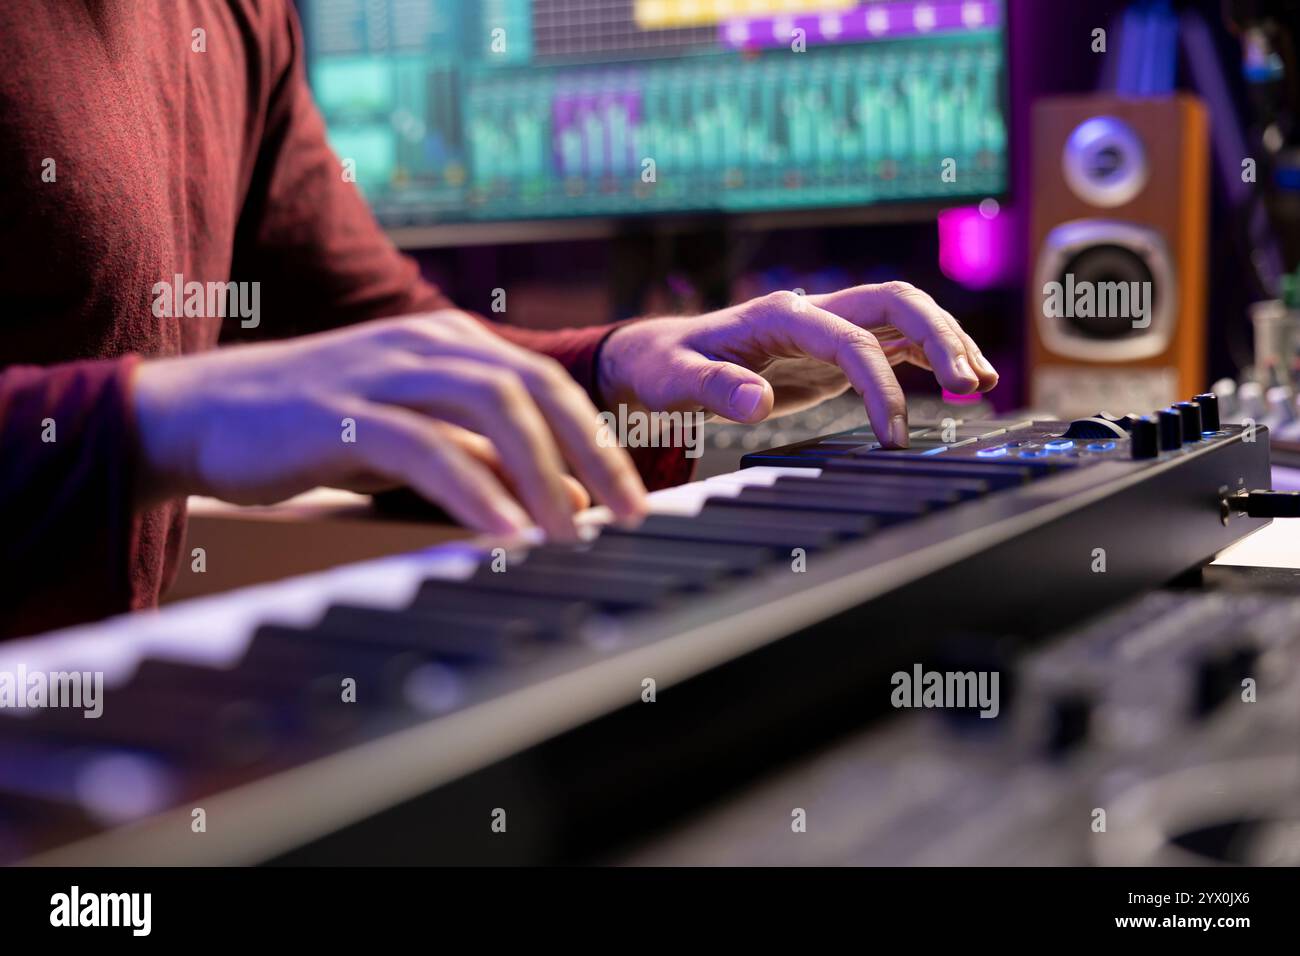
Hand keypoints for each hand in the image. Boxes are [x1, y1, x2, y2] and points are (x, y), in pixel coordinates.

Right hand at [131, 312, 646, 538]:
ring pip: (491, 406)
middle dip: (592, 455)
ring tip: (573, 534)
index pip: (549, 386)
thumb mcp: (413, 439)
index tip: (633, 499)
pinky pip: (424, 446)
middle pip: (536, 389)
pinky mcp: (339, 410)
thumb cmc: (317, 431)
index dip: (599, 442)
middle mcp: (428, 344)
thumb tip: (562, 498)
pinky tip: (504, 530)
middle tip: (629, 515)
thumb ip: (480, 457)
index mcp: (451, 344)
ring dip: (543, 473)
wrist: (204, 414)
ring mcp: (383, 370)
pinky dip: (473, 489)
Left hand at [597, 282, 998, 447]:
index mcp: (782, 315)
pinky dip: (933, 357)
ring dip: (948, 343)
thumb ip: (715, 389)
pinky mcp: (837, 348)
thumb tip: (757, 401)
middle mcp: (815, 311)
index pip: (851, 339)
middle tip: (970, 387)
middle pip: (897, 302)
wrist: (664, 356)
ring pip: (906, 316)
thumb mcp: (676, 381)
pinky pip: (897, 342)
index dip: (879, 385)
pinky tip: (964, 381)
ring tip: (982, 384)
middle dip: (940, 337)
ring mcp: (831, 326)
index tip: (891, 434)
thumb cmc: (669, 366)